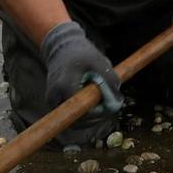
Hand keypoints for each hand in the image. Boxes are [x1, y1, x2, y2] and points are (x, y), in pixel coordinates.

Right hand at [41, 21, 121, 142]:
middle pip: (77, 122)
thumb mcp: (98, 60)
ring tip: (102, 104)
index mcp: (64, 86)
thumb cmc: (81, 54)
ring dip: (92, 119)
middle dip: (96, 118)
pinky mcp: (55, 105)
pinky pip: (72, 118)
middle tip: (109, 108)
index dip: (97, 114)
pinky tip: (95, 104)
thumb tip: (118, 100)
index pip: (81, 111)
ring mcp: (54, 103)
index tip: (108, 106)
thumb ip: (110, 78)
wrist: (61, 48)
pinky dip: (85, 115)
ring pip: (74, 123)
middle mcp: (55, 98)